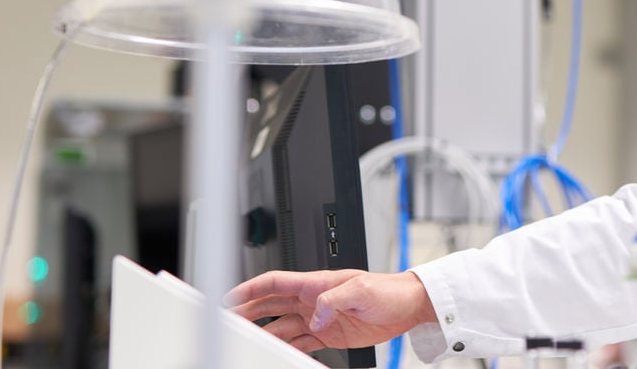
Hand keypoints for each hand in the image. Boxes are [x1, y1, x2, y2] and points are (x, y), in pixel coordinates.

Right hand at [224, 270, 436, 353]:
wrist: (407, 306)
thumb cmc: (388, 290)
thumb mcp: (360, 290)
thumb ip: (333, 301)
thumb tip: (313, 315)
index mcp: (316, 283)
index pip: (275, 282)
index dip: (251, 288)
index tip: (231, 297)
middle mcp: (313, 299)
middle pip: (271, 305)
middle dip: (248, 312)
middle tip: (229, 322)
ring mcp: (318, 317)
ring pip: (282, 326)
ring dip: (265, 333)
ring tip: (248, 342)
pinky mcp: (328, 334)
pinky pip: (300, 342)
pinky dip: (287, 348)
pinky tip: (276, 354)